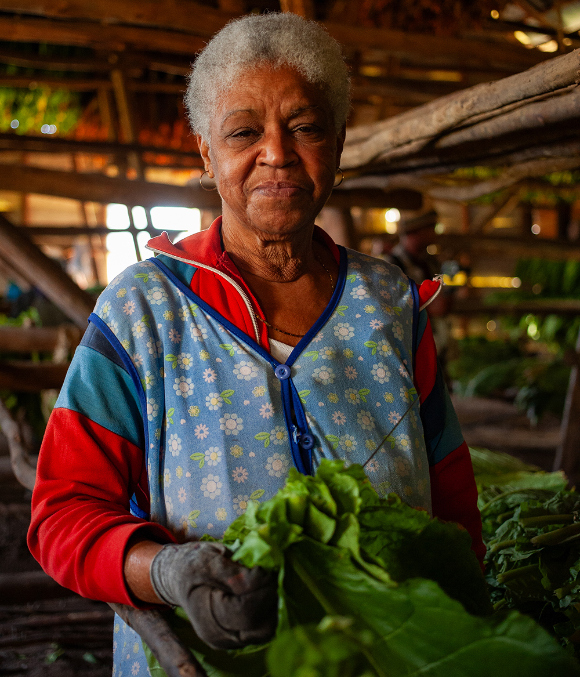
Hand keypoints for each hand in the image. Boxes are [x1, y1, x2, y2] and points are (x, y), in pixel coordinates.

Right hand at [150, 541, 277, 649]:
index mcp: (206, 617)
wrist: (179, 577)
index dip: (260, 587)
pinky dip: (269, 609)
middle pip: (261, 625)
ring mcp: (231, 640)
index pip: (246, 611)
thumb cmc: (192, 565)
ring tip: (261, 581)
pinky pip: (265, 627)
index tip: (259, 567)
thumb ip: (231, 572)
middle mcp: (219, 636)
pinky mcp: (241, 637)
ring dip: (272, 603)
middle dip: (269, 595)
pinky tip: (260, 591)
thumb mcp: (206, 560)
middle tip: (264, 573)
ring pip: (267, 628)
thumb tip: (256, 579)